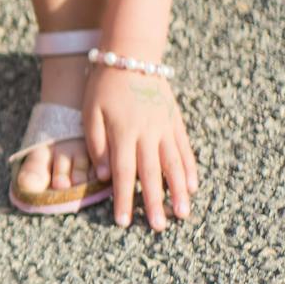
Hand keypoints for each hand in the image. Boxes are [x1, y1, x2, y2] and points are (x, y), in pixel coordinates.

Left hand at [83, 65, 198, 230]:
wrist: (131, 55)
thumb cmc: (103, 86)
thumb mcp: (90, 113)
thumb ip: (97, 144)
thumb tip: (103, 175)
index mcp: (123, 133)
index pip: (122, 173)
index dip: (123, 198)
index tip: (123, 222)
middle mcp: (147, 133)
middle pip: (152, 174)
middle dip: (155, 203)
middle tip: (159, 227)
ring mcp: (164, 127)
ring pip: (174, 164)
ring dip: (179, 191)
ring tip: (184, 213)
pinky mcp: (175, 121)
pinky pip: (184, 149)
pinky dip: (190, 168)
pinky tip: (193, 185)